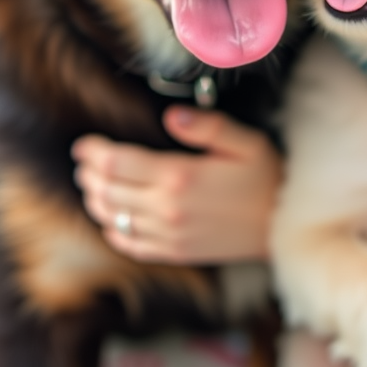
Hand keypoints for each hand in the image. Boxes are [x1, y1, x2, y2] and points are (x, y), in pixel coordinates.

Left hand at [72, 107, 282, 264]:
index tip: (83, 144)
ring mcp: (169, 235)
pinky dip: (113, 232)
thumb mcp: (244, 141)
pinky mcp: (175, 252)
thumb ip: (206, 126)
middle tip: (83, 161)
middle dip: (89, 174)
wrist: (283, 225)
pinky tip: (111, 220)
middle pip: (108, 192)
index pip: (118, 164)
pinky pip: (132, 245)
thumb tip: (172, 114)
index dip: (94, 152)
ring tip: (90, 185)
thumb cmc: (266, 177)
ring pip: (114, 219)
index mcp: (179, 177)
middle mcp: (168, 209)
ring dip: (95, 201)